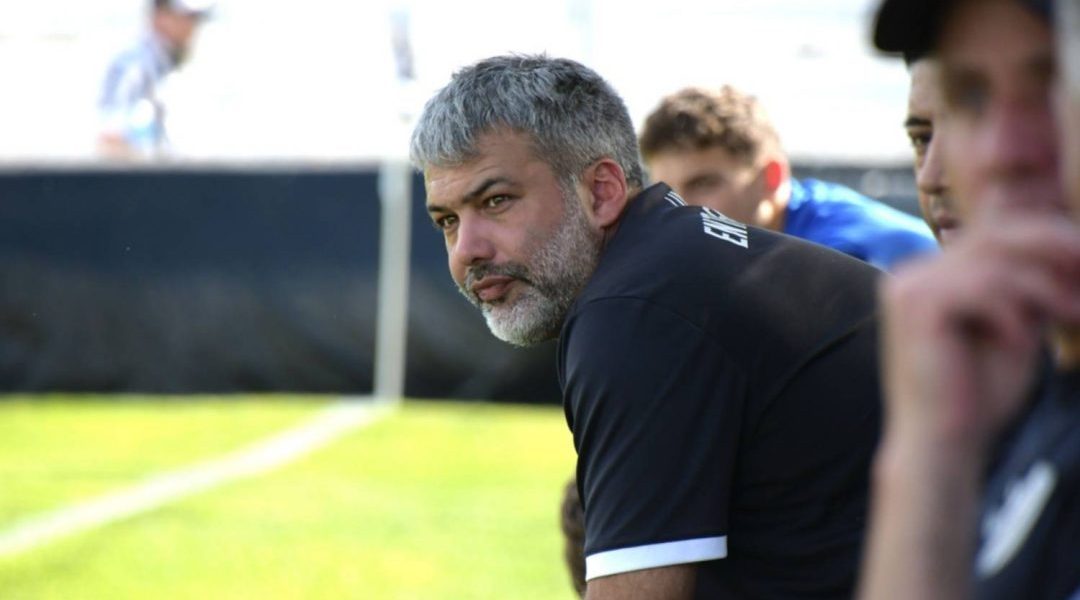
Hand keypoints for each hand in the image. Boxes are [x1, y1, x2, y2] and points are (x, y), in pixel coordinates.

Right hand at [879, 213, 1079, 457]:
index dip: (1046, 239)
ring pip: (996, 260)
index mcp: (926, 276)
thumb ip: (1022, 285)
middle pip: (995, 235)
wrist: (942, 444)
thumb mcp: (1010, 325)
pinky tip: (1020, 344)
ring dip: (1044, 288)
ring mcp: (908, 287)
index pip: (991, 232)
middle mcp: (910, 273)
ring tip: (1072, 317)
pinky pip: (985, 288)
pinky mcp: (917, 306)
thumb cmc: (977, 394)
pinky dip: (1014, 315)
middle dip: (1054, 252)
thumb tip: (1061, 239)